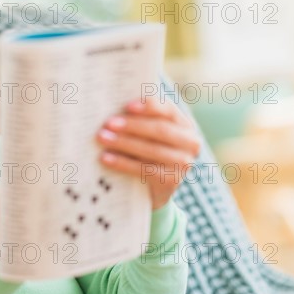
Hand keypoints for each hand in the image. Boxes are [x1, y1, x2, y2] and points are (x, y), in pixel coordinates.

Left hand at [96, 96, 200, 210]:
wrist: (151, 189)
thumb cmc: (144, 151)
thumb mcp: (146, 134)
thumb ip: (138, 118)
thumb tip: (111, 104)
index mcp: (184, 123)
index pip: (168, 110)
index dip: (149, 106)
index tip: (127, 106)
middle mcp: (190, 142)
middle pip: (160, 130)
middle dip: (132, 126)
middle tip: (108, 124)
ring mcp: (184, 163)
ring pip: (153, 150)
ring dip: (124, 143)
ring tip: (103, 138)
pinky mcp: (172, 181)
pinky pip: (146, 170)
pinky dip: (123, 163)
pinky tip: (106, 158)